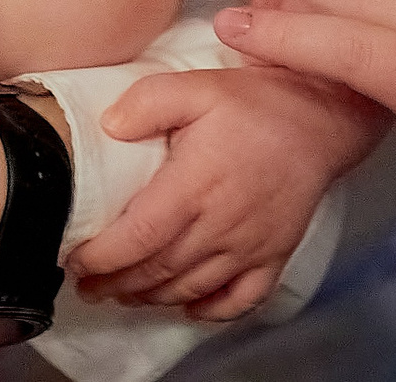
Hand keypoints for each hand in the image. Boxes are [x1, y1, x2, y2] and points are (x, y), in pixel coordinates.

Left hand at [67, 65, 386, 320]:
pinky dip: (210, 310)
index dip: (102, 256)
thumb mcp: (194, 86)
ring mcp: (250, 247)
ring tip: (121, 293)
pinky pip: (240, 300)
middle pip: (158, 271)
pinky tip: (187, 305)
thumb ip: (146, 103)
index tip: (75, 260)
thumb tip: (108, 127)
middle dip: (116, 283)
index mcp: (195, 185)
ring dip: (151, 298)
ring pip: (191, 289)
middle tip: (86, 284)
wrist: (320, 119)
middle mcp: (222, 225)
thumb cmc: (255, 104)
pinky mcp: (274, 256)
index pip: (138, 236)